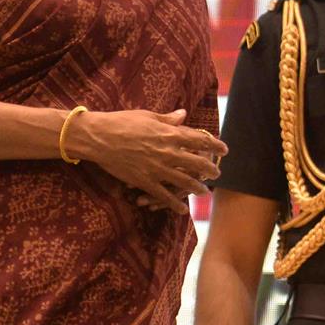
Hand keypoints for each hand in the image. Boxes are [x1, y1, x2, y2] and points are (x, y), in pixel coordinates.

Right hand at [68, 109, 227, 214]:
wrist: (100, 137)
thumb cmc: (123, 122)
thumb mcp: (149, 116)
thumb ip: (168, 119)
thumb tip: (183, 114)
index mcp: (171, 134)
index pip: (200, 140)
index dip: (215, 145)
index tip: (224, 149)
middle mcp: (168, 152)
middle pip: (197, 163)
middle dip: (210, 169)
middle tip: (217, 173)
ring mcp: (157, 168)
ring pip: (184, 181)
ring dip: (197, 187)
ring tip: (205, 192)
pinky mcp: (145, 181)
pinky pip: (164, 195)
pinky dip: (174, 203)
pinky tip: (183, 209)